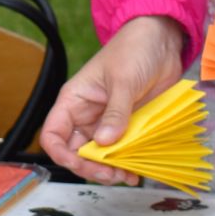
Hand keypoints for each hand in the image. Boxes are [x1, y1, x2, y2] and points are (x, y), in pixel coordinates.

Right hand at [39, 15, 184, 180]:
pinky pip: (122, 152)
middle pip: (76, 152)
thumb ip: (115, 113)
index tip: (78, 164)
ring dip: (110, 170)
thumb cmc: (133, 50)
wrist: (161, 41)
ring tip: (126, 174)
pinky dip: (127, 164)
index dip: (60, 153)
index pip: (53, 134)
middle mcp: (87, 116)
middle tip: (111, 174)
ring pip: (99, 157)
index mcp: (74, 101)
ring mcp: (108, 123)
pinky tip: (136, 171)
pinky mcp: (128, 128)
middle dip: (90, 167)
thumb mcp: (123, 80)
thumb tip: (104, 143)